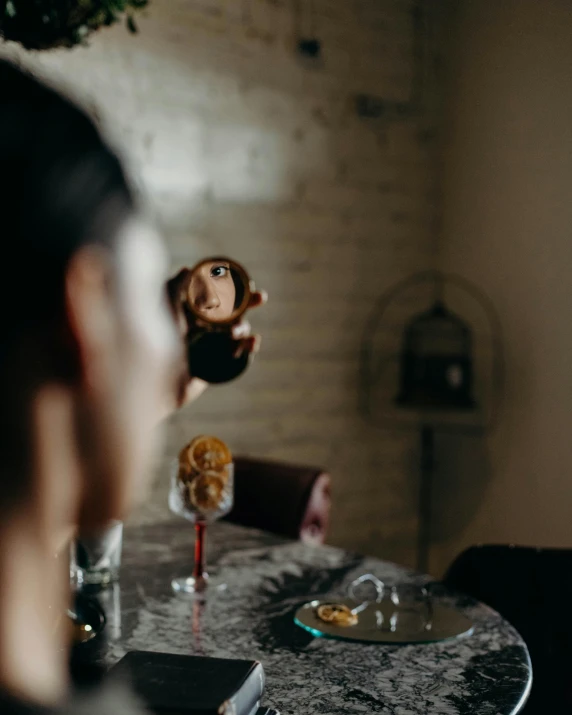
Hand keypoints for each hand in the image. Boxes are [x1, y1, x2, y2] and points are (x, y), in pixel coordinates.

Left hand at [165, 268, 265, 409]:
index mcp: (191, 312)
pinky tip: (254, 342)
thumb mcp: (161, 309)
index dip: (233, 287)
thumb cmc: (152, 342)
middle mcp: (203, 328)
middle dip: (249, 302)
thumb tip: (188, 270)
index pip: (216, 295)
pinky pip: (240, 355)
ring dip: (242, 327)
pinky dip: (250, 347)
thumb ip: (173, 288)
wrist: (153, 377)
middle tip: (261, 297)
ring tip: (233, 332)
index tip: (247, 280)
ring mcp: (212, 347)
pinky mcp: (218, 366)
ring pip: (238, 331)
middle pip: (232, 311)